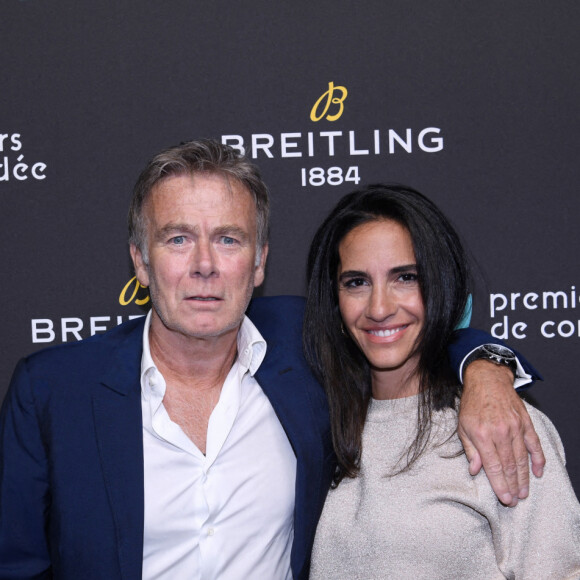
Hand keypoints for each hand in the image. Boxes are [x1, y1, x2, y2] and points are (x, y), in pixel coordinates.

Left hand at [458, 360, 544, 505]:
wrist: (487, 380)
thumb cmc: (472, 404)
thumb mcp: (462, 426)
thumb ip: (470, 450)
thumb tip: (475, 471)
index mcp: (482, 434)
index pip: (494, 466)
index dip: (500, 485)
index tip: (505, 499)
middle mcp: (500, 432)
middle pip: (509, 465)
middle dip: (512, 486)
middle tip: (515, 501)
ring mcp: (515, 427)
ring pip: (522, 458)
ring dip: (524, 478)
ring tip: (524, 492)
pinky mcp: (525, 422)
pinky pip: (534, 444)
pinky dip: (538, 459)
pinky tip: (538, 472)